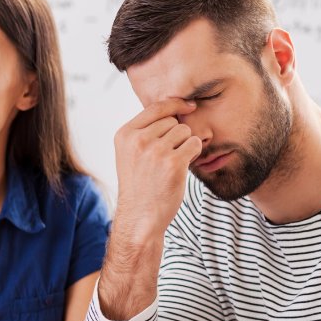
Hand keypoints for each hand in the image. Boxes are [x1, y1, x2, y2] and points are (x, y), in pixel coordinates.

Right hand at [113, 98, 201, 240]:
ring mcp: (156, 151)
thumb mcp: (130, 154)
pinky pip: (195, 144)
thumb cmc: (139, 185)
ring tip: (173, 163)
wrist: (140, 217)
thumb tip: (173, 108)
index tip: (189, 105)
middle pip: (173, 121)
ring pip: (185, 131)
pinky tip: (184, 166)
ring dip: (185, 145)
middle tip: (168, 157)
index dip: (175, 104)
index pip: (155, 107)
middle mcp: (139, 140)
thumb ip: (144, 131)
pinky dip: (194, 153)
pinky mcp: (174, 163)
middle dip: (177, 135)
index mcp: (125, 135)